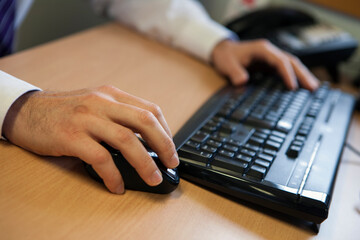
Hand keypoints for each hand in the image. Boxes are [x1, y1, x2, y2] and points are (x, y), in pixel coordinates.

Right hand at [2, 86, 178, 193]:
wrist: (26, 111)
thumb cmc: (64, 111)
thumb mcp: (95, 104)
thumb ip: (117, 116)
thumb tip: (144, 142)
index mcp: (111, 95)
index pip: (150, 110)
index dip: (165, 131)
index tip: (170, 148)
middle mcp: (102, 103)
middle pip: (144, 122)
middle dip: (164, 145)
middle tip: (170, 163)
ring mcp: (86, 119)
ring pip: (126, 140)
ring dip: (144, 163)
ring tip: (152, 178)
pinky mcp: (71, 137)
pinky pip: (101, 158)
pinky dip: (113, 175)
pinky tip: (117, 186)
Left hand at [211, 39, 319, 90]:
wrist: (222, 51)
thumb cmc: (226, 56)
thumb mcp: (227, 64)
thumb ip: (235, 73)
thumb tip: (242, 82)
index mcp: (263, 50)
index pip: (280, 61)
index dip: (287, 74)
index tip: (292, 87)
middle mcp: (270, 53)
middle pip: (292, 62)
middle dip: (303, 75)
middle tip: (313, 88)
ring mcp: (271, 59)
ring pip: (292, 66)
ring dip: (302, 76)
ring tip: (313, 89)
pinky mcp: (270, 66)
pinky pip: (286, 71)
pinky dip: (294, 78)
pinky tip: (300, 88)